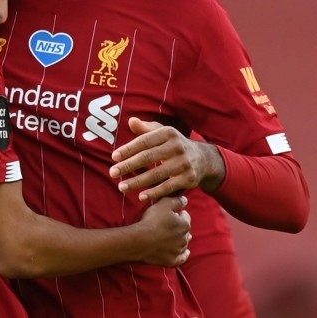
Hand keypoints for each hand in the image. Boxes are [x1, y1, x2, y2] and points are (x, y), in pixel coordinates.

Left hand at [110, 117, 224, 200]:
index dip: (128, 148)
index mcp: (169, 133)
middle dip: (129, 165)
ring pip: (156, 174)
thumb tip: (130, 121)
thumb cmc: (175, 145)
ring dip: (137, 181)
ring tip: (121, 186)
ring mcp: (184, 163)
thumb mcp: (163, 133)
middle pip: (149, 157)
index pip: (145, 141)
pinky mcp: (188, 178)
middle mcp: (177, 146)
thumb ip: (146, 129)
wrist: (204, 159)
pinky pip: (168, 187)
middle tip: (112, 173)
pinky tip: (140, 196)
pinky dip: (154, 192)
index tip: (114, 157)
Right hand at [136, 195, 191, 265]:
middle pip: (185, 230)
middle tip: (169, 224)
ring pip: (184, 243)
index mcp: (185, 224)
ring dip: (181, 239)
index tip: (172, 214)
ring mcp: (178, 251)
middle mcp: (185, 238)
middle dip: (180, 227)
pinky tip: (185, 252)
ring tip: (173, 236)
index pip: (186, 216)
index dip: (179, 213)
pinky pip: (182, 258)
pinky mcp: (172, 260)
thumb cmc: (152, 221)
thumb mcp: (164, 204)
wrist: (140, 241)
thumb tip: (185, 200)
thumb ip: (177, 201)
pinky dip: (184, 255)